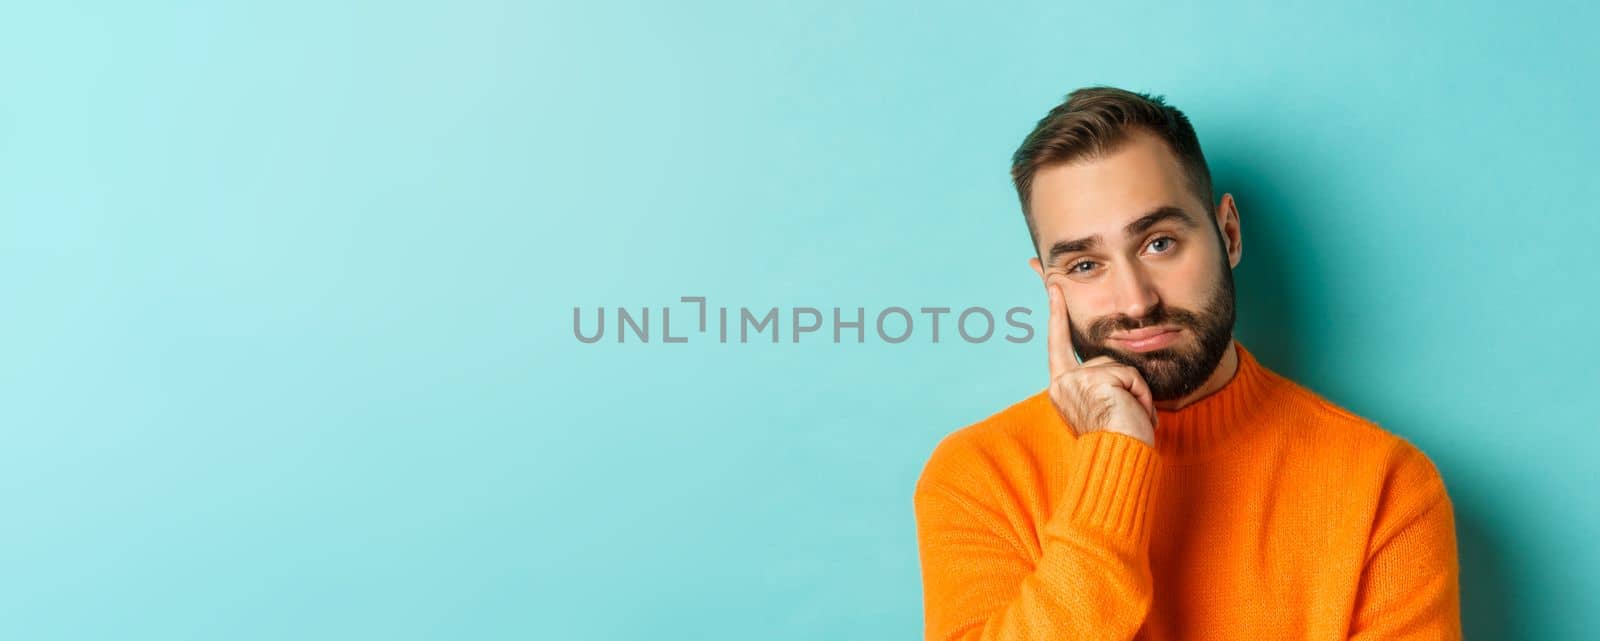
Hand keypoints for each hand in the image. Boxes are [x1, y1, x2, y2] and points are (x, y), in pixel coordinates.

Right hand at [1045, 280, 1157, 446]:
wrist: (1119, 460)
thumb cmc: (1118, 439)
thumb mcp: (1104, 404)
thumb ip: (1102, 382)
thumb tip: (1113, 362)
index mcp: (1061, 387)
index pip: (1058, 342)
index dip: (1056, 311)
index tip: (1052, 284)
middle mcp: (1061, 383)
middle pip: (1106, 359)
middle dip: (1127, 384)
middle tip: (1127, 416)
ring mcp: (1075, 381)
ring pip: (1120, 367)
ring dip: (1135, 392)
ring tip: (1130, 418)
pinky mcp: (1093, 380)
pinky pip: (1130, 375)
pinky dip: (1140, 395)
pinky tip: (1134, 415)